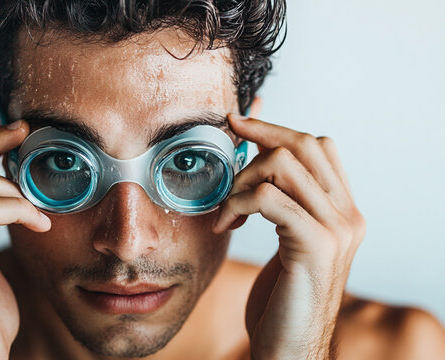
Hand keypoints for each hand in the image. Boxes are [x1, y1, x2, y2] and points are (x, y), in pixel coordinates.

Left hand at [212, 114, 365, 358]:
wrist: (292, 348)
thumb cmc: (283, 299)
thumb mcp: (290, 244)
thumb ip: (285, 207)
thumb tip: (259, 167)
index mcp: (344, 212)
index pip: (318, 147)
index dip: (277, 129)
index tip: (240, 124)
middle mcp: (348, 216)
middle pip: (305, 144)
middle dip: (259, 136)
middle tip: (226, 145)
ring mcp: (336, 229)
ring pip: (284, 165)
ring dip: (241, 180)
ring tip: (225, 209)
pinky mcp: (315, 245)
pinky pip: (268, 199)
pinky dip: (237, 204)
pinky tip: (224, 225)